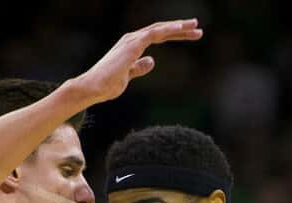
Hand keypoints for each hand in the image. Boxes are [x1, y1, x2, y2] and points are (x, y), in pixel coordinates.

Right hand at [76, 19, 202, 103]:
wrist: (94, 87)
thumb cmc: (107, 84)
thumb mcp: (129, 76)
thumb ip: (139, 67)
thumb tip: (152, 61)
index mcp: (132, 45)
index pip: (158, 36)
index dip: (175, 35)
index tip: (191, 35)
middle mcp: (132, 39)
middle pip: (161, 30)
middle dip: (181, 29)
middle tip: (198, 28)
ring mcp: (132, 40)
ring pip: (160, 29)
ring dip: (179, 27)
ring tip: (195, 26)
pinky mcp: (133, 44)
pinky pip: (154, 33)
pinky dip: (168, 29)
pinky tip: (180, 28)